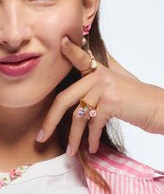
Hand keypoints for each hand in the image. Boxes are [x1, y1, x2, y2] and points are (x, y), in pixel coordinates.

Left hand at [37, 37, 163, 155]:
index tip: (59, 42)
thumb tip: (78, 93)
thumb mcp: (116, 85)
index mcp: (98, 70)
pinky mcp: (111, 101)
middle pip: (65, 98)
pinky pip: (93, 123)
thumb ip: (97, 84)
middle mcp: (99, 75)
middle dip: (50, 121)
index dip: (69, 50)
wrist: (160, 109)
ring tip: (70, 151)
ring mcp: (105, 86)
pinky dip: (90, 139)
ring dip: (73, 137)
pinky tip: (90, 148)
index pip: (80, 57)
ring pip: (78, 115)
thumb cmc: (136, 102)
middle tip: (40, 136)